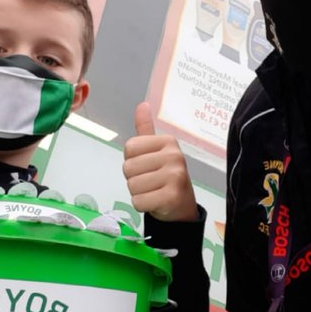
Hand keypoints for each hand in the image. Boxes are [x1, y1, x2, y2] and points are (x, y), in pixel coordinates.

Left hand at [123, 101, 198, 222]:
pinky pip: (139, 201)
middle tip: (151, 182)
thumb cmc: (166, 177)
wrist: (182, 206)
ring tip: (153, 192)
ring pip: (132, 185)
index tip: (148, 167)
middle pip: (128, 167)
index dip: (132, 160)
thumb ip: (146, 130)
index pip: (129, 148)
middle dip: (134, 179)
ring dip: (138, 193)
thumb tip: (142, 105)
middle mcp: (174, 156)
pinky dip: (143, 205)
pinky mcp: (171, 197)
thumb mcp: (157, 151)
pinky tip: (156, 203)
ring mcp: (174, 177)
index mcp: (169, 142)